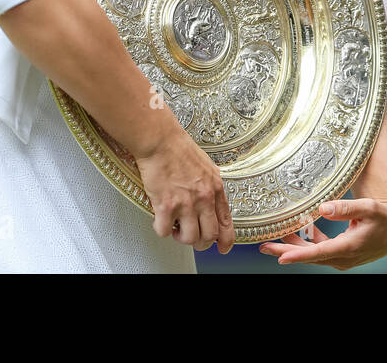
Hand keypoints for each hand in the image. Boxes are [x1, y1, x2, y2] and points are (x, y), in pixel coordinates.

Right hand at [134, 126, 235, 254]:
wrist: (160, 139)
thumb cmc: (179, 148)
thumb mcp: (207, 168)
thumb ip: (211, 188)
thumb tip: (211, 203)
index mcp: (216, 188)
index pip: (227, 224)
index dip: (225, 241)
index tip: (221, 248)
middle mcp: (204, 198)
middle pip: (209, 236)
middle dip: (200, 242)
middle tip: (190, 235)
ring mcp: (186, 203)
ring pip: (189, 238)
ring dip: (180, 237)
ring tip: (174, 227)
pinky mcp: (166, 205)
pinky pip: (164, 231)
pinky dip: (161, 229)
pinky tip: (159, 218)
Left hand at [258, 198, 386, 269]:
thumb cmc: (385, 218)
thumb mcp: (369, 208)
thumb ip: (346, 208)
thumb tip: (323, 208)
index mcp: (349, 248)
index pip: (318, 253)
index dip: (298, 255)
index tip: (280, 257)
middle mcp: (343, 257)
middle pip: (309, 256)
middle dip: (286, 251)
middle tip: (264, 246)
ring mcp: (342, 257)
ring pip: (313, 253)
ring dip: (295, 245)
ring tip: (274, 237)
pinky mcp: (341, 252)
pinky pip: (320, 249)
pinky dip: (308, 241)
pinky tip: (299, 229)